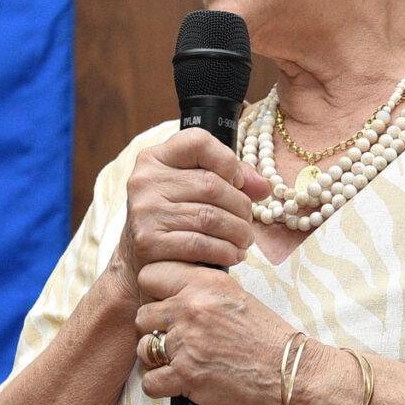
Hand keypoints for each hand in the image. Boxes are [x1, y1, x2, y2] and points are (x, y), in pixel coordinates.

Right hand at [115, 127, 270, 280]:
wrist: (139, 262)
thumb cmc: (175, 219)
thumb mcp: (194, 189)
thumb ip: (230, 178)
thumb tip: (264, 187)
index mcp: (155, 158)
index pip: (199, 142)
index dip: (227, 161)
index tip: (237, 183)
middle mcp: (145, 181)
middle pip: (211, 184)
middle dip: (240, 206)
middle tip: (248, 222)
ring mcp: (144, 212)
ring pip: (210, 217)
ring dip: (237, 232)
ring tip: (244, 240)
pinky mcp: (147, 243)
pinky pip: (200, 244)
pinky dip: (224, 251)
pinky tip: (232, 255)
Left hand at [134, 260, 321, 404]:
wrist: (290, 371)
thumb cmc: (267, 336)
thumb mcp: (236, 296)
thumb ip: (201, 290)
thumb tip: (170, 291)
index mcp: (206, 282)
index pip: (151, 273)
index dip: (154, 290)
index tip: (163, 302)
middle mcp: (192, 308)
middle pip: (143, 314)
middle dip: (154, 328)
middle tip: (175, 338)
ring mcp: (186, 342)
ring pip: (143, 348)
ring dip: (157, 358)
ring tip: (181, 361)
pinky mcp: (186, 376)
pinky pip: (149, 382)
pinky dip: (161, 386)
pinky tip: (179, 381)